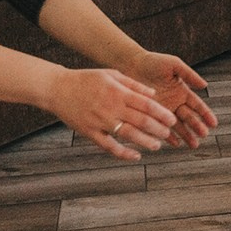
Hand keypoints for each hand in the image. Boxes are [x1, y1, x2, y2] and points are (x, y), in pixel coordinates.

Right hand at [47, 67, 176, 161]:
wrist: (57, 89)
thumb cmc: (86, 80)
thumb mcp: (111, 74)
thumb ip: (133, 84)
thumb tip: (153, 94)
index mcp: (118, 92)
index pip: (146, 104)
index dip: (162, 113)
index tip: (172, 120)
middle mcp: (111, 107)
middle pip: (140, 121)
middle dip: (158, 129)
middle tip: (168, 134)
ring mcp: (100, 121)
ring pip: (128, 135)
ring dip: (145, 141)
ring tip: (157, 145)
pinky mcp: (90, 132)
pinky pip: (109, 146)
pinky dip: (123, 153)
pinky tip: (135, 156)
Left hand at [126, 51, 218, 148]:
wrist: (130, 65)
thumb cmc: (153, 62)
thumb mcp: (173, 64)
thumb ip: (189, 74)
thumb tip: (205, 85)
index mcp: (182, 91)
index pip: (197, 105)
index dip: (206, 114)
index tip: (214, 123)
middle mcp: (175, 103)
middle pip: (189, 118)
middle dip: (197, 126)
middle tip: (203, 135)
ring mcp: (163, 111)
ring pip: (178, 126)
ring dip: (186, 135)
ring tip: (193, 144)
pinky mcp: (151, 115)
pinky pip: (161, 128)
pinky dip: (168, 136)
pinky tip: (175, 143)